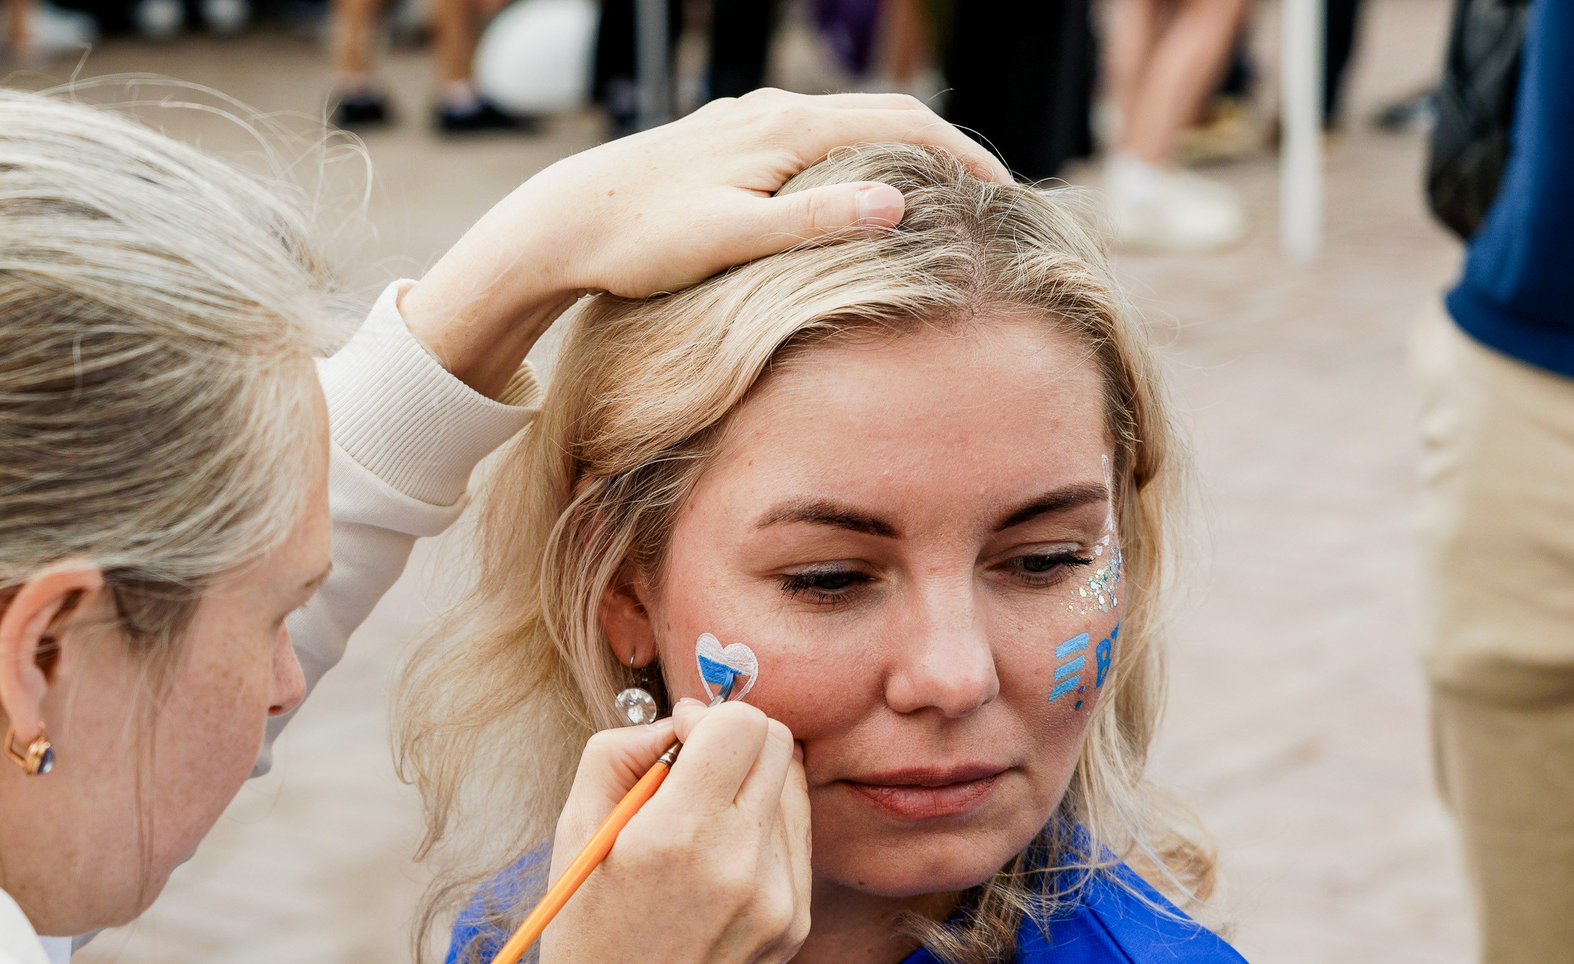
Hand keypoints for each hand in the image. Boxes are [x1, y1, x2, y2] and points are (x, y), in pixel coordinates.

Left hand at [400, 91, 1013, 394]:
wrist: (564, 224)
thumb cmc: (641, 242)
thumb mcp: (731, 239)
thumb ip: (813, 221)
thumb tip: (897, 201)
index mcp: (786, 130)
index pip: (902, 127)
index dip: (963, 159)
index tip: (1009, 195)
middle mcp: (772, 112)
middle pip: (885, 119)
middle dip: (946, 153)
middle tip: (996, 196)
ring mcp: (749, 123)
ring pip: (849, 129)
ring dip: (903, 155)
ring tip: (944, 198)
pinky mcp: (730, 143)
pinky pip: (816, 143)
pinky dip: (858, 162)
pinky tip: (861, 195)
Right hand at [535, 698, 811, 963]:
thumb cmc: (583, 939)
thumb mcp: (571, 836)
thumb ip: (617, 754)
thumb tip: (677, 723)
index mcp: (675, 837)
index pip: (739, 722)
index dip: (705, 717)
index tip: (677, 742)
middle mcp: (739, 863)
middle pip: (776, 743)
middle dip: (732, 741)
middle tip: (692, 773)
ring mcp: (778, 897)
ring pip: (791, 786)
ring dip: (751, 784)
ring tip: (701, 826)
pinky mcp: (795, 922)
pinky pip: (794, 839)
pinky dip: (762, 830)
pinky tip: (720, 863)